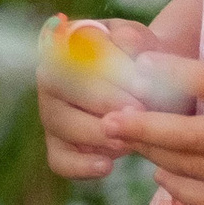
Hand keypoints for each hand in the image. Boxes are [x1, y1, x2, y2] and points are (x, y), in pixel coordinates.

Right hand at [37, 16, 147, 182]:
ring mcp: (51, 113)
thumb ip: (135, 39)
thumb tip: (121, 42)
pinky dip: (80, 166)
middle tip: (140, 112)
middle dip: (104, 101)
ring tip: (130, 138)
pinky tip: (107, 166)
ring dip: (97, 132)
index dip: (104, 67)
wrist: (154, 92)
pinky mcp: (58, 145)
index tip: (141, 81)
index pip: (70, 49)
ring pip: (61, 124)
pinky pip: (59, 160)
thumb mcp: (145, 43)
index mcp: (64, 42)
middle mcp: (49, 76)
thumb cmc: (146, 63)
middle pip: (60, 87)